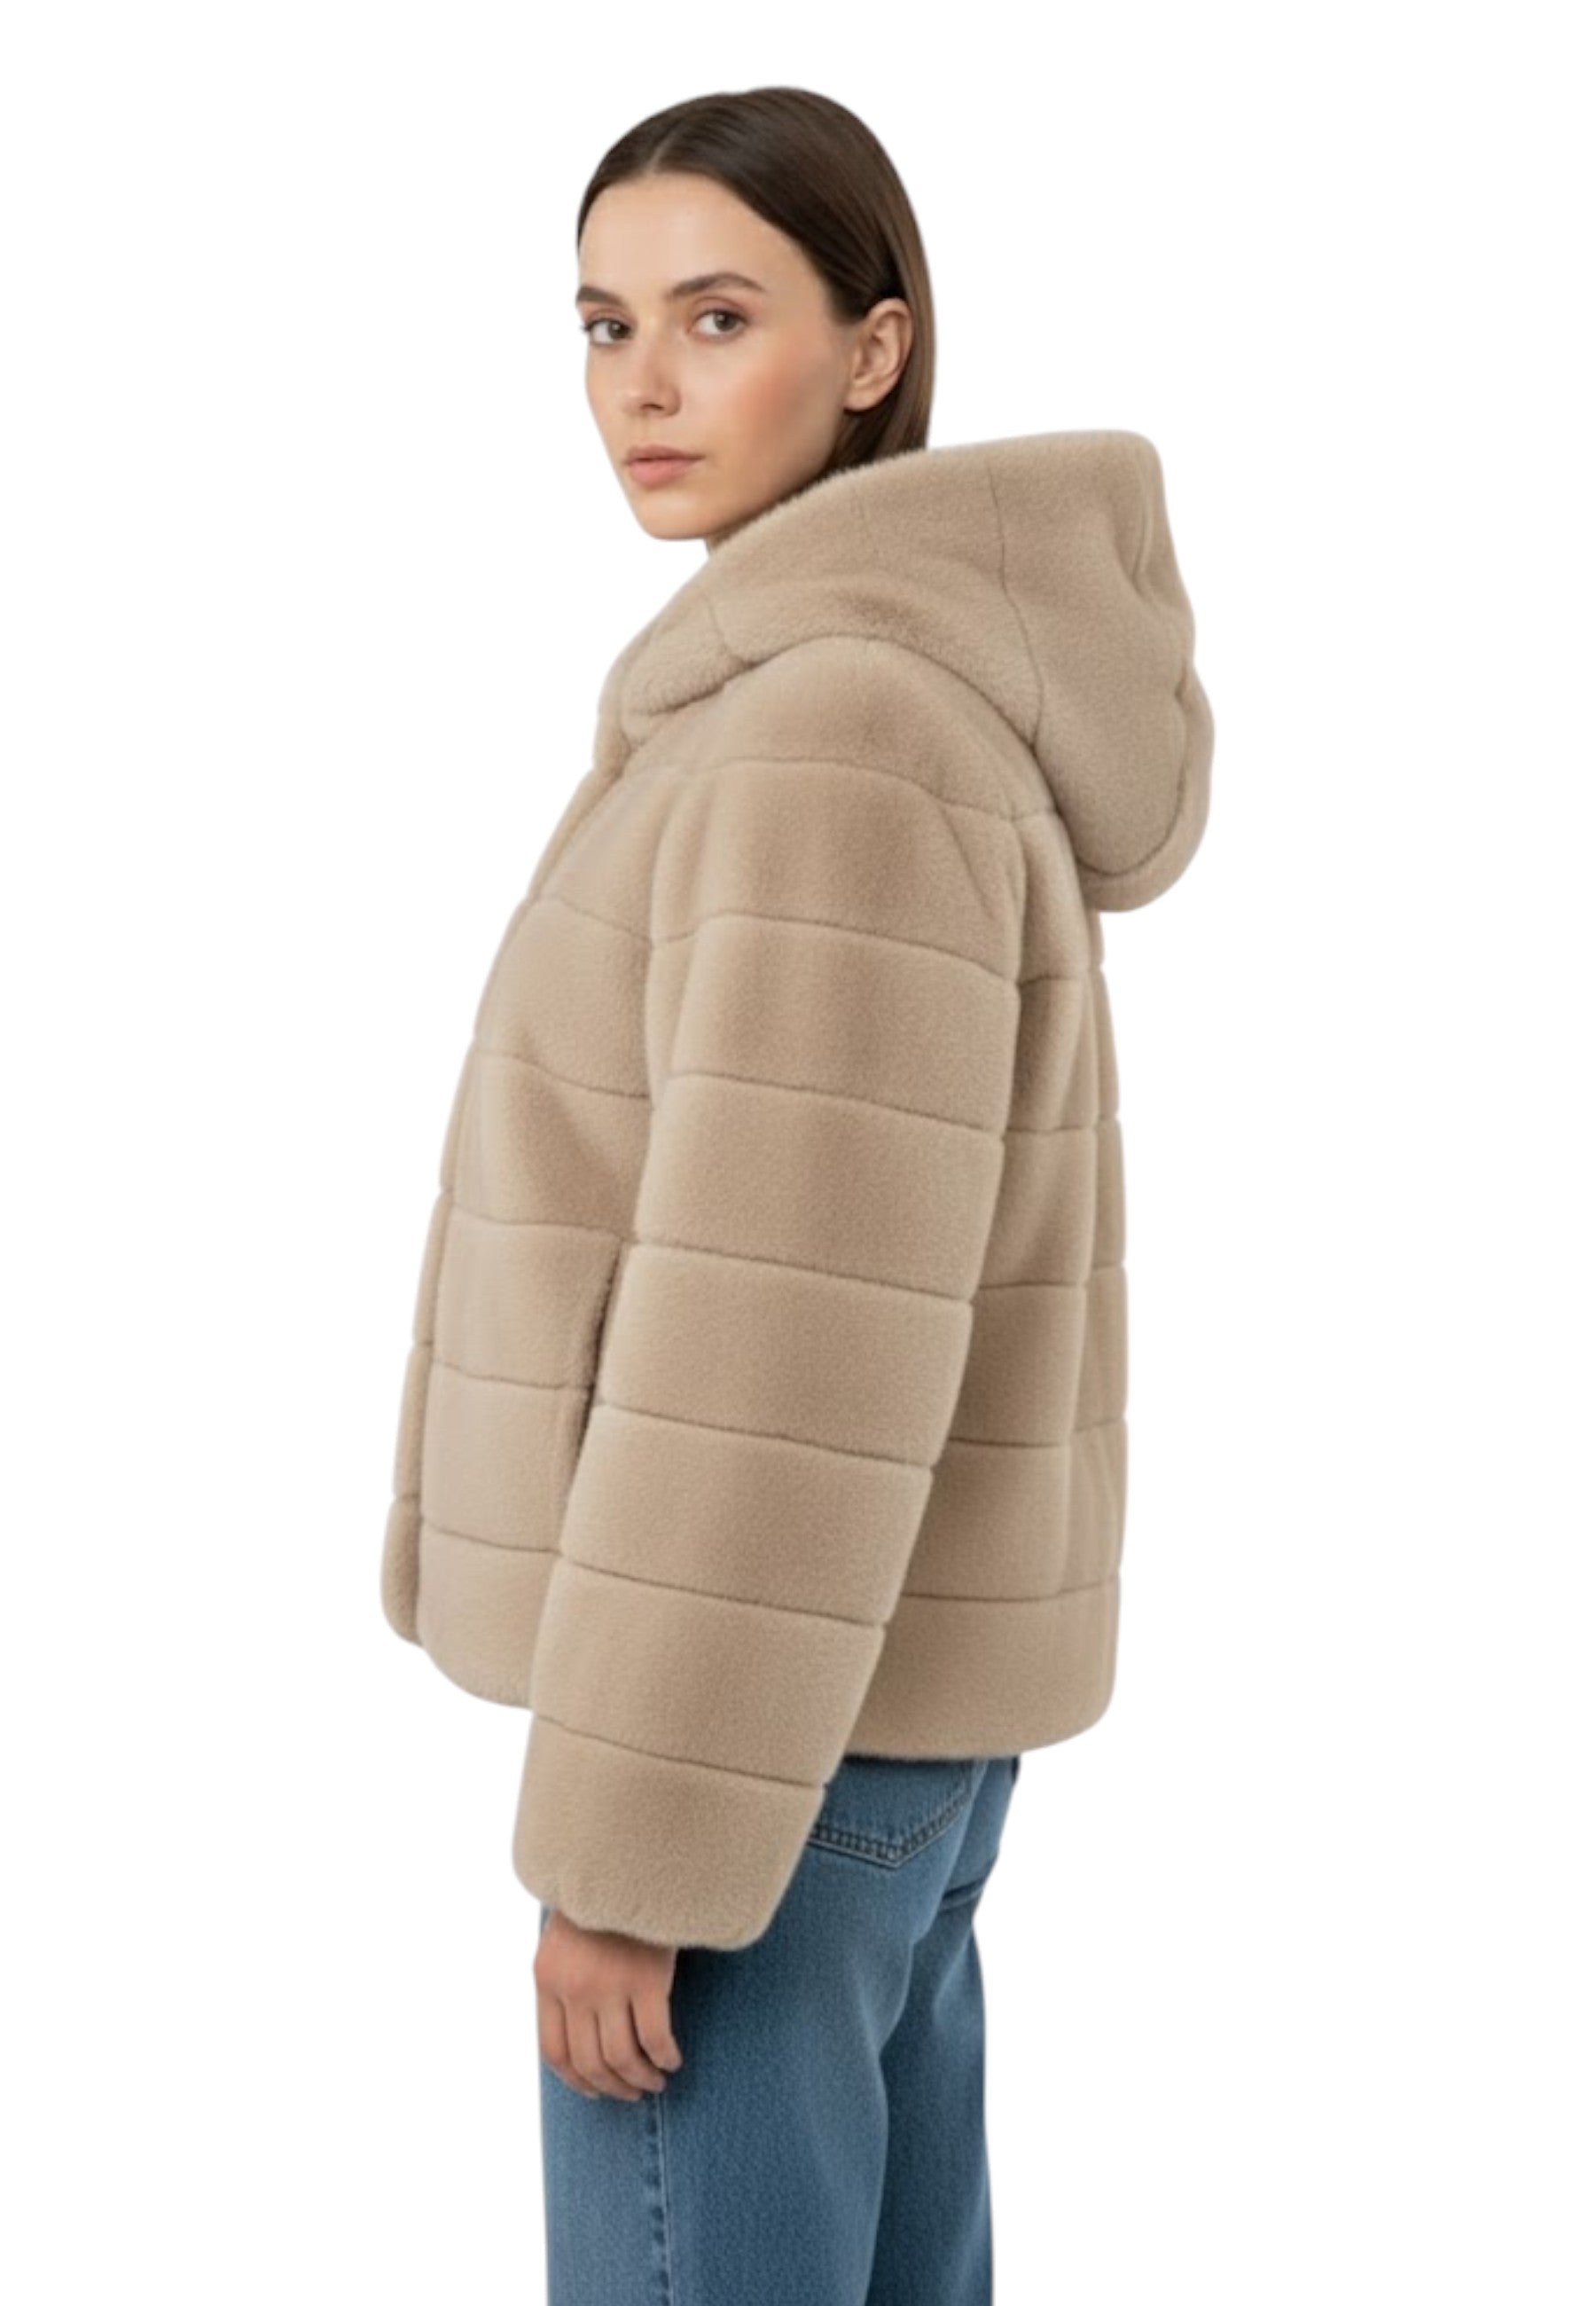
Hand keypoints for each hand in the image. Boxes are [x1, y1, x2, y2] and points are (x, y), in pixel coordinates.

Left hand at [534, 1909, 683, 2100]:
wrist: (628, 1857)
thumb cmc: (601, 1896)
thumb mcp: (564, 1936)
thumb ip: (564, 1979)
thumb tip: (577, 2029)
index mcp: (547, 1978)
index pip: (553, 2051)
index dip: (575, 2080)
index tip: (595, 2090)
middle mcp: (573, 1989)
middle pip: (589, 2062)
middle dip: (613, 2087)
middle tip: (634, 2091)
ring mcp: (609, 1986)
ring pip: (622, 2059)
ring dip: (640, 2079)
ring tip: (655, 2081)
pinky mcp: (646, 1980)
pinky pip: (655, 2038)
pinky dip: (665, 2057)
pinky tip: (673, 2059)